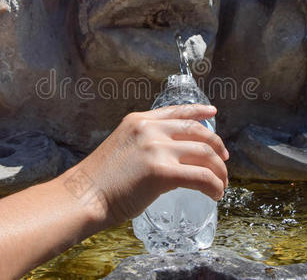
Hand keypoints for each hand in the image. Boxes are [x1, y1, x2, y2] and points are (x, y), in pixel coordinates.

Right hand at [67, 104, 228, 226]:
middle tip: (223, 162)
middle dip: (217, 147)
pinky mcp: (161, 171)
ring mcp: (156, 148)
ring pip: (204, 153)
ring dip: (219, 170)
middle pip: (198, 131)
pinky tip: (215, 194)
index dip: (199, 111)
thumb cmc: (99, 182)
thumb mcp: (122, 147)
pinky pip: (201, 176)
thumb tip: (168, 156)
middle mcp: (149, 129)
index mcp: (139, 120)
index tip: (213, 113)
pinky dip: (214, 185)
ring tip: (221, 184)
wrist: (83, 197)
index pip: (177, 110)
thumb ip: (144, 144)